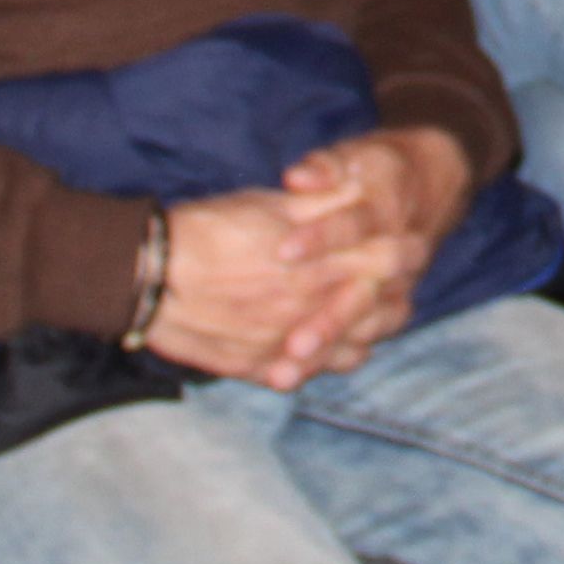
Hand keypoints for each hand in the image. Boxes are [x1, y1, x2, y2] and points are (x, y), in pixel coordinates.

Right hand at [142, 133, 467, 391]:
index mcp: (321, 263)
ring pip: (346, 351)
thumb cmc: (208, 230)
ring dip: (361, 337)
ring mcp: (286, 344)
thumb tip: (359, 188)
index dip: (406, 252)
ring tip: (369, 326)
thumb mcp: (270, 204)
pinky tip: (320, 355)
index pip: (387, 261)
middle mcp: (311, 309)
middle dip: (394, 301)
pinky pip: (303, 375)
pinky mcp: (257, 368)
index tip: (415, 244)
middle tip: (402, 292)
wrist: (149, 278)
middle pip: (377, 313)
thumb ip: (321, 200)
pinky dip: (318, 366)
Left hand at [263, 128, 467, 377]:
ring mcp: (399, 286)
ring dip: (328, 349)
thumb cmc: (374, 170)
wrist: (434, 181)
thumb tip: (296, 177)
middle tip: (292, 343)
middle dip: (330, 319)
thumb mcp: (354, 157)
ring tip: (285, 372)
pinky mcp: (390, 309)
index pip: (356, 227)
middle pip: (368, 292)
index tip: (282, 253)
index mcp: (388, 209)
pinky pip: (366, 342)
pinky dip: (334, 361)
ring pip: (369, 326)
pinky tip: (294, 378)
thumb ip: (325, 168)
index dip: (321, 239)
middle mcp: (402, 254)